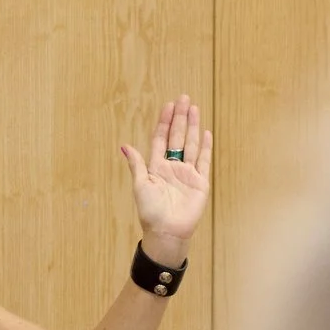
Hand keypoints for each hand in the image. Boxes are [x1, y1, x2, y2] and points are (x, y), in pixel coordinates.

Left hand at [121, 96, 211, 265]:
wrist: (166, 232)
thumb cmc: (150, 212)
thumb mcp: (140, 185)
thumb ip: (136, 164)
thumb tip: (124, 145)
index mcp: (156, 167)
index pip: (161, 139)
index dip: (164, 122)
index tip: (168, 105)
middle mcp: (172, 167)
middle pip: (177, 137)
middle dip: (180, 118)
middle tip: (183, 98)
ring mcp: (187, 173)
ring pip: (191, 144)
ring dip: (192, 126)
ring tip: (194, 108)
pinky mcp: (200, 182)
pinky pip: (203, 161)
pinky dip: (205, 147)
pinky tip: (205, 132)